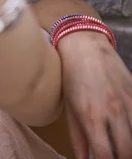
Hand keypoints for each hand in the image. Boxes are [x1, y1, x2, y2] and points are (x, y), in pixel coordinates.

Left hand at [59, 31, 131, 158]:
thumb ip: (78, 137)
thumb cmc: (71, 77)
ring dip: (130, 147)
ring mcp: (128, 103)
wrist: (85, 47)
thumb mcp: (69, 108)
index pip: (105, 155)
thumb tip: (83, 158)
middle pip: (127, 151)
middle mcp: (113, 112)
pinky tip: (128, 133)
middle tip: (113, 156)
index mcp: (92, 117)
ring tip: (122, 149)